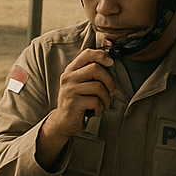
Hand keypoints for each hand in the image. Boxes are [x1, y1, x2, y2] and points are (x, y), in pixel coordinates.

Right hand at [36, 49, 116, 164]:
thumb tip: (110, 62)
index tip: (111, 63)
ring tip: (103, 104)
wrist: (63, 121)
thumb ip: (89, 72)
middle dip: (109, 81)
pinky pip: (95, 101)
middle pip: (95, 69)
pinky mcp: (73, 103)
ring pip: (98, 87)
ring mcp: (69, 90)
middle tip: (112, 90)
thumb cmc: (76, 101)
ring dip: (106, 98)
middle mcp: (68, 78)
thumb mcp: (79, 83)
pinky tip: (96, 110)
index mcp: (71, 70)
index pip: (87, 54)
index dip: (101, 55)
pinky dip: (100, 108)